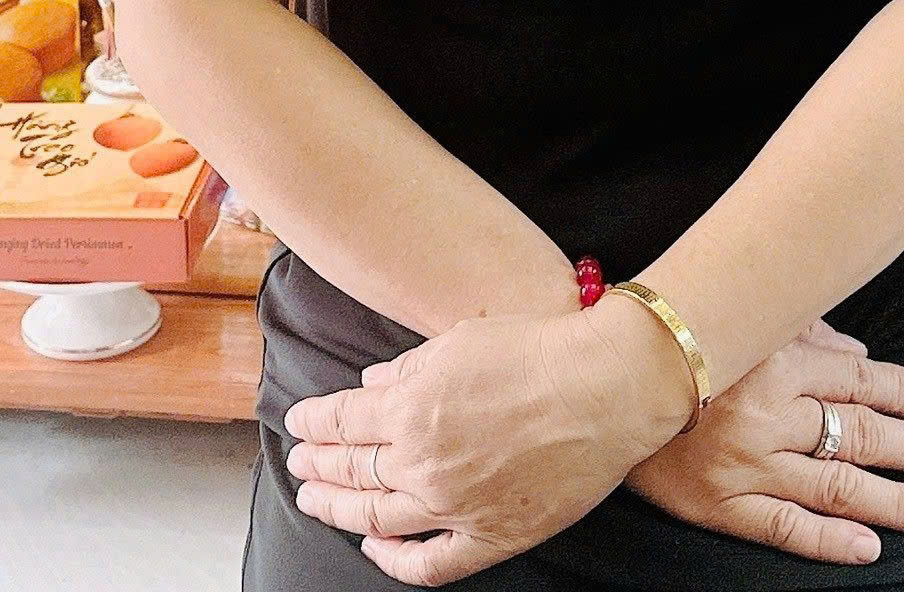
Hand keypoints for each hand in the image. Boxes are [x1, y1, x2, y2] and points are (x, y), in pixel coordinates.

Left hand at [283, 304, 681, 582]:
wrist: (604, 388)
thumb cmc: (537, 352)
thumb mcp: (460, 339)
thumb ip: (409, 367)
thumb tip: (373, 383)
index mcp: (412, 407)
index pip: (343, 420)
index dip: (314, 421)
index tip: (300, 420)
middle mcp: (424, 461)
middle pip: (351, 470)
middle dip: (316, 464)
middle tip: (299, 461)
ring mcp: (454, 505)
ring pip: (376, 518)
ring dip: (338, 508)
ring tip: (316, 499)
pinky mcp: (489, 536)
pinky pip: (428, 564)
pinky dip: (392, 560)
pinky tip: (374, 545)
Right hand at [625, 316, 903, 566]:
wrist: (603, 387)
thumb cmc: (678, 346)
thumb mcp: (744, 323)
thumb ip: (804, 332)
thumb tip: (858, 357)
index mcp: (773, 362)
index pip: (855, 380)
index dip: (900, 391)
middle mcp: (767, 415)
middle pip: (856, 434)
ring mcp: (747, 465)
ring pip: (836, 486)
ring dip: (893, 501)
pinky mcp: (722, 506)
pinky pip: (787, 529)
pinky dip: (832, 540)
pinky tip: (870, 545)